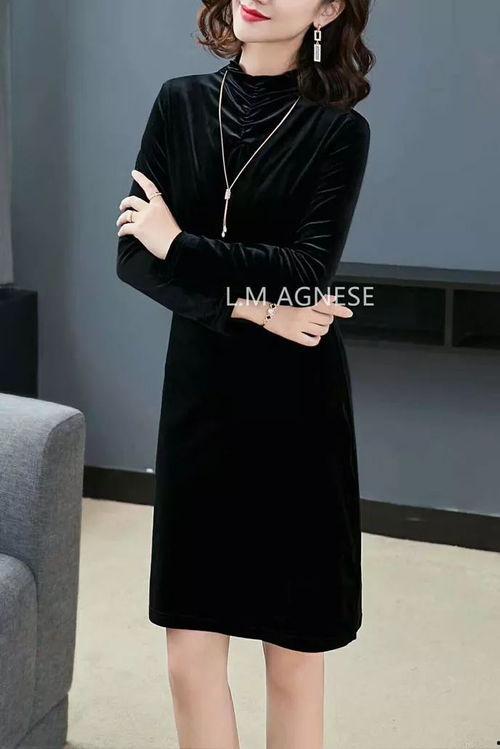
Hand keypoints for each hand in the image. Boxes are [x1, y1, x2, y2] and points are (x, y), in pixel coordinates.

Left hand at [116, 169, 180, 258]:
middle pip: (132, 201)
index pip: (149, 188)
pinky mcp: (138, 229)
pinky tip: (121, 233)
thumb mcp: (169, 219)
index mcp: (160, 205)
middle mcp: (150, 209)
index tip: (134, 173)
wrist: (175, 246)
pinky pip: (125, 227)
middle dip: (125, 203)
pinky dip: (122, 231)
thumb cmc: (175, 236)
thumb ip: (158, 216)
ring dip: (121, 219)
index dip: (141, 178)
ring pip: (127, 214)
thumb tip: (148, 222)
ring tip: (120, 223)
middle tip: (122, 207)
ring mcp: (143, 218)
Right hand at [233, 294, 352, 345]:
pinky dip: (316, 340)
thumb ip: (318, 299)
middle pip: (327, 320)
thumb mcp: (300, 298)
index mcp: (306, 303)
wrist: (264, 311)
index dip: (340, 309)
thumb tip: (334, 298)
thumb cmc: (283, 302)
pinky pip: (312, 341)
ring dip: (322, 329)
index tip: (349, 313)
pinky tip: (313, 337)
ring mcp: (299, 325)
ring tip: (315, 326)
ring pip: (322, 331)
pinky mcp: (293, 335)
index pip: (327, 306)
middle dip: (327, 320)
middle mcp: (304, 313)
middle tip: (319, 318)